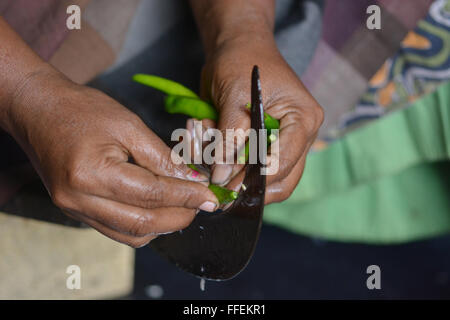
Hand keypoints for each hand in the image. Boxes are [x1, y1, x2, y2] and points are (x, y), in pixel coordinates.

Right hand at [4, 69, 218, 246]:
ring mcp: (75, 210)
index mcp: (92, 174)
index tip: (210, 196)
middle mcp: (79, 201)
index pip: (151, 195)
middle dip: (180, 217)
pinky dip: (143, 225)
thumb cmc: (81, 110)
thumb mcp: (128, 125)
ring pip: (131, 235)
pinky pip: (116, 230)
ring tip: (184, 206)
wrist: (38, 110)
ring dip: (163, 226)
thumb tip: (193, 179)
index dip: (186, 197)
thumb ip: (162, 157)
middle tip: (202, 203)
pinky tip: (159, 209)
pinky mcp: (76, 212)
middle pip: (142, 223)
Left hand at [200, 36, 323, 203]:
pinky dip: (229, 164)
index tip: (226, 186)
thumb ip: (229, 137)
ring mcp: (284, 143)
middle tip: (218, 188)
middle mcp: (299, 136)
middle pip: (282, 180)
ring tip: (211, 153)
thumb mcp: (233, 96)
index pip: (284, 161)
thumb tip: (221, 176)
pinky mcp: (266, 145)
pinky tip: (211, 142)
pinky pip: (251, 168)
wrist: (237, 46)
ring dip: (236, 175)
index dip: (255, 179)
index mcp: (303, 120)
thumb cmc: (241, 60)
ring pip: (266, 180)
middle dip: (248, 186)